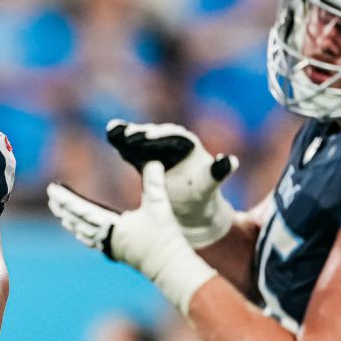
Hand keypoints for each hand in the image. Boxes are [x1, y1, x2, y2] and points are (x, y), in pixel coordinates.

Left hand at [47, 162, 217, 313]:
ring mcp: (110, 247)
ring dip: (72, 222)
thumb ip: (154, 183)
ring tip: (62, 214)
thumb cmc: (165, 239)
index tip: (52, 189)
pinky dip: (84, 233)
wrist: (172, 269)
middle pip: (77, 222)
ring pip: (84, 233)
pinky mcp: (117, 253)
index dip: (65, 198)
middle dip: (64, 209)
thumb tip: (154, 160)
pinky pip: (94, 241)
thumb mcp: (159, 207)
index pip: (81, 209)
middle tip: (52, 198)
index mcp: (111, 227)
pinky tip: (82, 231)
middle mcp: (106, 239)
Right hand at [106, 119, 238, 247]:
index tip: (149, 135)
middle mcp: (173, 143)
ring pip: (142, 140)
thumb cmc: (201, 199)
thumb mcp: (208, 188)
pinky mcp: (145, 158)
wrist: (188, 211)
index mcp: (189, 146)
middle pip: (156, 135)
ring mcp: (158, 150)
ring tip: (114, 130)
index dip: (162, 135)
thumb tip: (230, 161)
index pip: (175, 136)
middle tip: (128, 133)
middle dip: (142, 134)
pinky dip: (122, 143)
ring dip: (128, 135)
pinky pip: (133, 149)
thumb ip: (217, 173)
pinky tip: (111, 134)